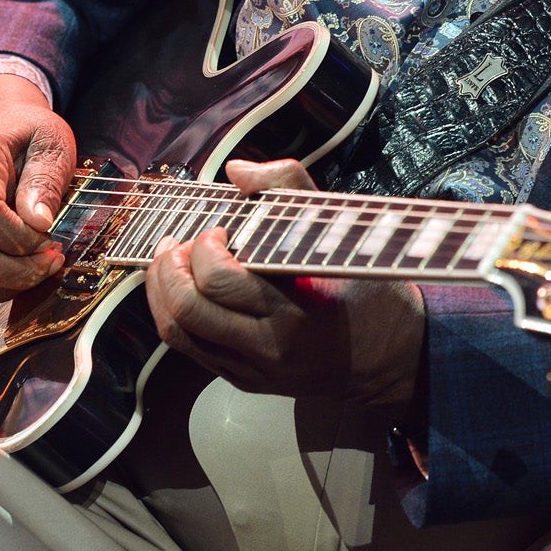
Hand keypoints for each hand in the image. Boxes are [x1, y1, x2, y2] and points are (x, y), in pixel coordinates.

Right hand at [0, 73, 75, 305]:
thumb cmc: (26, 137)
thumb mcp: (51, 142)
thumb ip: (46, 179)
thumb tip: (38, 222)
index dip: (18, 237)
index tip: (50, 239)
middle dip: (16, 271)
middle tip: (51, 262)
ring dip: (4, 285)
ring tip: (38, 269)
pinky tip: (17, 274)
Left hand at [146, 159, 426, 412]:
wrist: (389, 357)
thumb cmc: (368, 290)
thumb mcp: (342, 232)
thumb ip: (290, 188)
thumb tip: (237, 170)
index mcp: (295, 312)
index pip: (221, 282)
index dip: (205, 247)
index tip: (220, 228)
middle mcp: (267, 347)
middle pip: (188, 310)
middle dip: (170, 268)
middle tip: (181, 243)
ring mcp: (252, 369)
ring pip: (178, 333)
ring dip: (161, 290)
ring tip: (171, 260)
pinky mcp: (243, 379)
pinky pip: (189, 348)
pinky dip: (172, 312)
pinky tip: (181, 287)